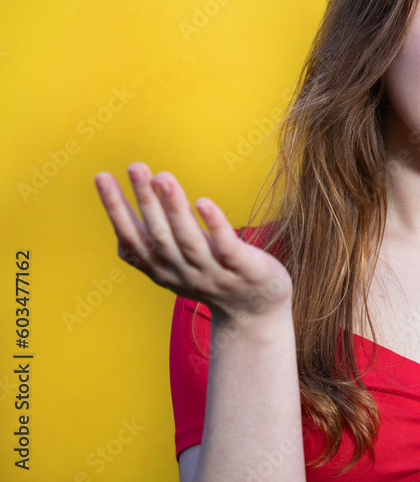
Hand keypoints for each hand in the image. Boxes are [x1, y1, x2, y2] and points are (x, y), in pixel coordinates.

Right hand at [94, 161, 291, 323]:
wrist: (255, 314)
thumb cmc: (214, 280)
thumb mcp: (177, 268)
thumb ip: (154, 248)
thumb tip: (121, 221)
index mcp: (163, 269)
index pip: (133, 238)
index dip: (116, 209)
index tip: (103, 177)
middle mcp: (183, 272)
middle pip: (159, 234)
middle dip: (144, 199)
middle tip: (135, 167)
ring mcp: (213, 273)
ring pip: (189, 239)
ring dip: (174, 208)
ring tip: (163, 178)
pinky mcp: (243, 269)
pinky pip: (226, 246)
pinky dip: (214, 225)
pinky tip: (203, 202)